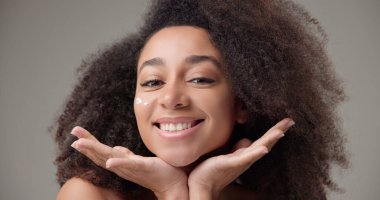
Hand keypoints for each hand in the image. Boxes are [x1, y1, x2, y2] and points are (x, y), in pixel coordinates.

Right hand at [70, 127, 188, 199]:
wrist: (172, 183)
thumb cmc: (156, 171)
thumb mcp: (138, 161)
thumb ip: (126, 156)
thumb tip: (117, 149)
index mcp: (121, 163)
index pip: (101, 152)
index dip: (89, 143)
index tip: (76, 133)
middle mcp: (123, 167)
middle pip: (100, 154)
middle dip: (86, 144)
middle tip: (73, 132)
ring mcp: (132, 168)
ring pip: (109, 158)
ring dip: (94, 151)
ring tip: (80, 143)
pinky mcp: (144, 167)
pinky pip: (130, 165)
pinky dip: (119, 163)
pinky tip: (110, 161)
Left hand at [187, 118, 294, 199]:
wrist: (201, 183)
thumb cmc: (212, 168)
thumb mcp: (228, 155)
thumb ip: (238, 149)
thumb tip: (247, 141)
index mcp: (245, 155)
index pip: (263, 140)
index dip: (275, 131)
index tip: (287, 121)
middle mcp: (246, 158)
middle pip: (265, 142)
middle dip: (278, 131)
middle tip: (290, 121)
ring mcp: (239, 161)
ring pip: (258, 148)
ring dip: (270, 140)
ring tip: (281, 131)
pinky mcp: (230, 163)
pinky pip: (245, 157)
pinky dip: (255, 152)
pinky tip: (264, 148)